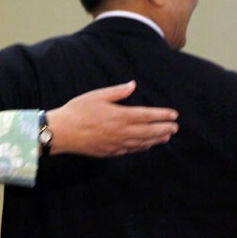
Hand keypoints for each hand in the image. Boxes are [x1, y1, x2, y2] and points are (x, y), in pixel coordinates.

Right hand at [47, 81, 178, 156]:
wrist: (61, 133)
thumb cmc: (77, 111)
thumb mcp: (96, 96)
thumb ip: (117, 92)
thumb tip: (133, 85)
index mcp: (120, 116)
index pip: (147, 115)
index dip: (162, 115)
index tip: (174, 115)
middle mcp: (121, 131)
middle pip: (148, 131)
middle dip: (163, 129)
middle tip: (175, 128)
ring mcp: (116, 144)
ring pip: (141, 143)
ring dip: (156, 140)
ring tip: (166, 137)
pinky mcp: (109, 152)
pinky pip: (130, 150)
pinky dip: (141, 147)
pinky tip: (146, 145)